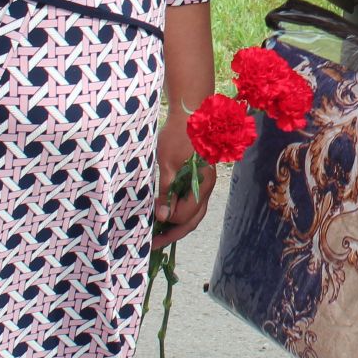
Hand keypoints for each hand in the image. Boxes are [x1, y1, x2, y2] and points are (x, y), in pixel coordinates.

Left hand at [151, 115, 216, 249]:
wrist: (190, 114)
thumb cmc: (178, 136)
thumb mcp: (167, 164)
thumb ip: (167, 191)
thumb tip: (162, 217)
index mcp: (202, 184)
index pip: (185, 215)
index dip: (167, 222)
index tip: (150, 223)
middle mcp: (206, 188)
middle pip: (192, 221)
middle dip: (172, 234)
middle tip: (153, 244)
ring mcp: (204, 185)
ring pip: (193, 214)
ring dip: (176, 225)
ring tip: (157, 233)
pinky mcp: (198, 180)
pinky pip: (191, 204)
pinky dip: (178, 213)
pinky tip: (165, 214)